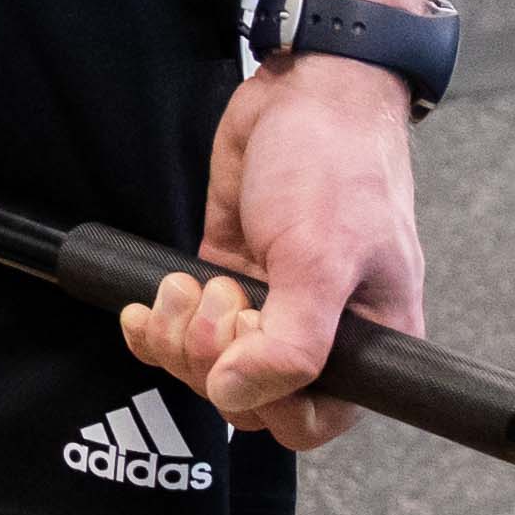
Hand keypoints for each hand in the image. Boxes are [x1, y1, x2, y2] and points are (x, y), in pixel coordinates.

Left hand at [123, 59, 421, 450]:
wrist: (303, 92)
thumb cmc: (337, 166)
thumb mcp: (323, 258)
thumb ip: (292, 342)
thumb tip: (237, 395)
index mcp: (367, 343)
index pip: (310, 422)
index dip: (265, 401)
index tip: (246, 348)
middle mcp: (319, 334)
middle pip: (246, 399)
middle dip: (210, 358)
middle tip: (218, 298)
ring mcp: (268, 309)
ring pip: (205, 369)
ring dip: (179, 339)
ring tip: (189, 286)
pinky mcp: (228, 280)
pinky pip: (181, 333)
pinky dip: (156, 327)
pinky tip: (147, 304)